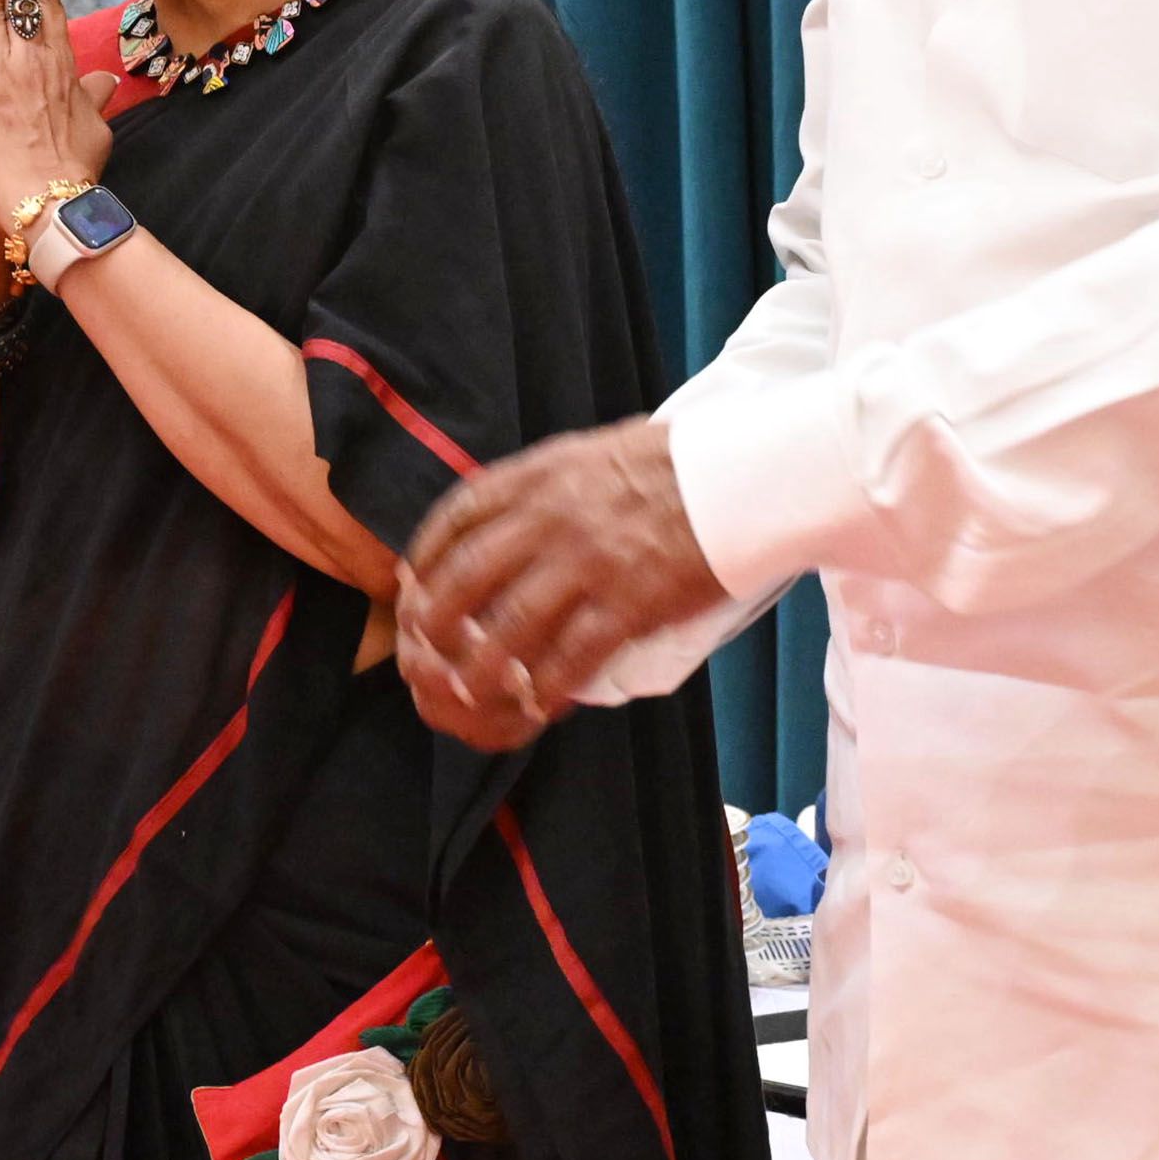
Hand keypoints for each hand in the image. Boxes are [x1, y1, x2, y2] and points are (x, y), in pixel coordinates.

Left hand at [395, 418, 724, 750]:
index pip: (457, 516)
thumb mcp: (591, 455)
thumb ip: (545, 486)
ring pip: (510, 627)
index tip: (415, 583)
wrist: (743, 476)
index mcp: (539, 475)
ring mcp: (588, 561)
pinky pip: (573, 655)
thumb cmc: (673, 463)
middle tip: (427, 650)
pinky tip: (539, 704)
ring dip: (484, 668)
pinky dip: (549, 685)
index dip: (426, 555)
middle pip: (467, 577)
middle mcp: (551, 517)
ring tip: (474, 692)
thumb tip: (507, 518)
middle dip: (436, 621)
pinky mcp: (630, 602)